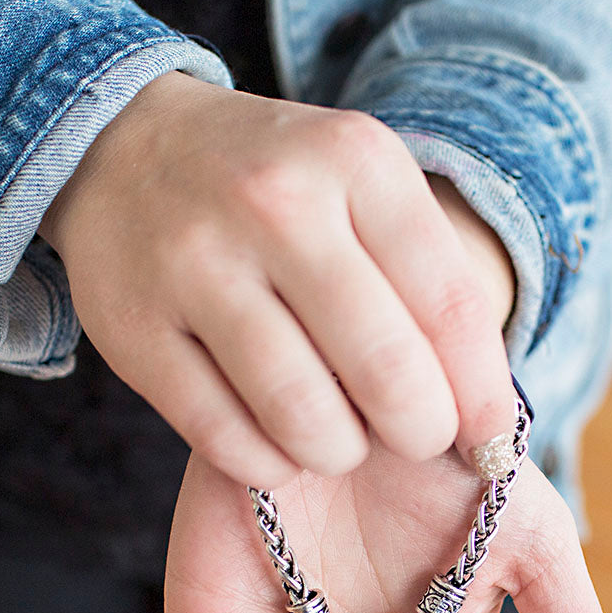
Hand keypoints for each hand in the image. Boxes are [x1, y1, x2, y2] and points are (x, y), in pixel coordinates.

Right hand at [39, 70, 517, 487]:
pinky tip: (277, 447)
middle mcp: (274, 204)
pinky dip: (267, 464)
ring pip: (304, 418)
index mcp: (353, 161)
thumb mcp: (356, 188)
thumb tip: (481, 412)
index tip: (491, 443)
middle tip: (413, 439)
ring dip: (339, 452)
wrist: (120, 148)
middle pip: (387, 372)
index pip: (452, 307)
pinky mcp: (136, 329)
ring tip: (339, 441)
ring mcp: (195, 266)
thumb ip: (422, 280)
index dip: (483, 396)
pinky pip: (226, 439)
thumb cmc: (271, 189)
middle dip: (419, 432)